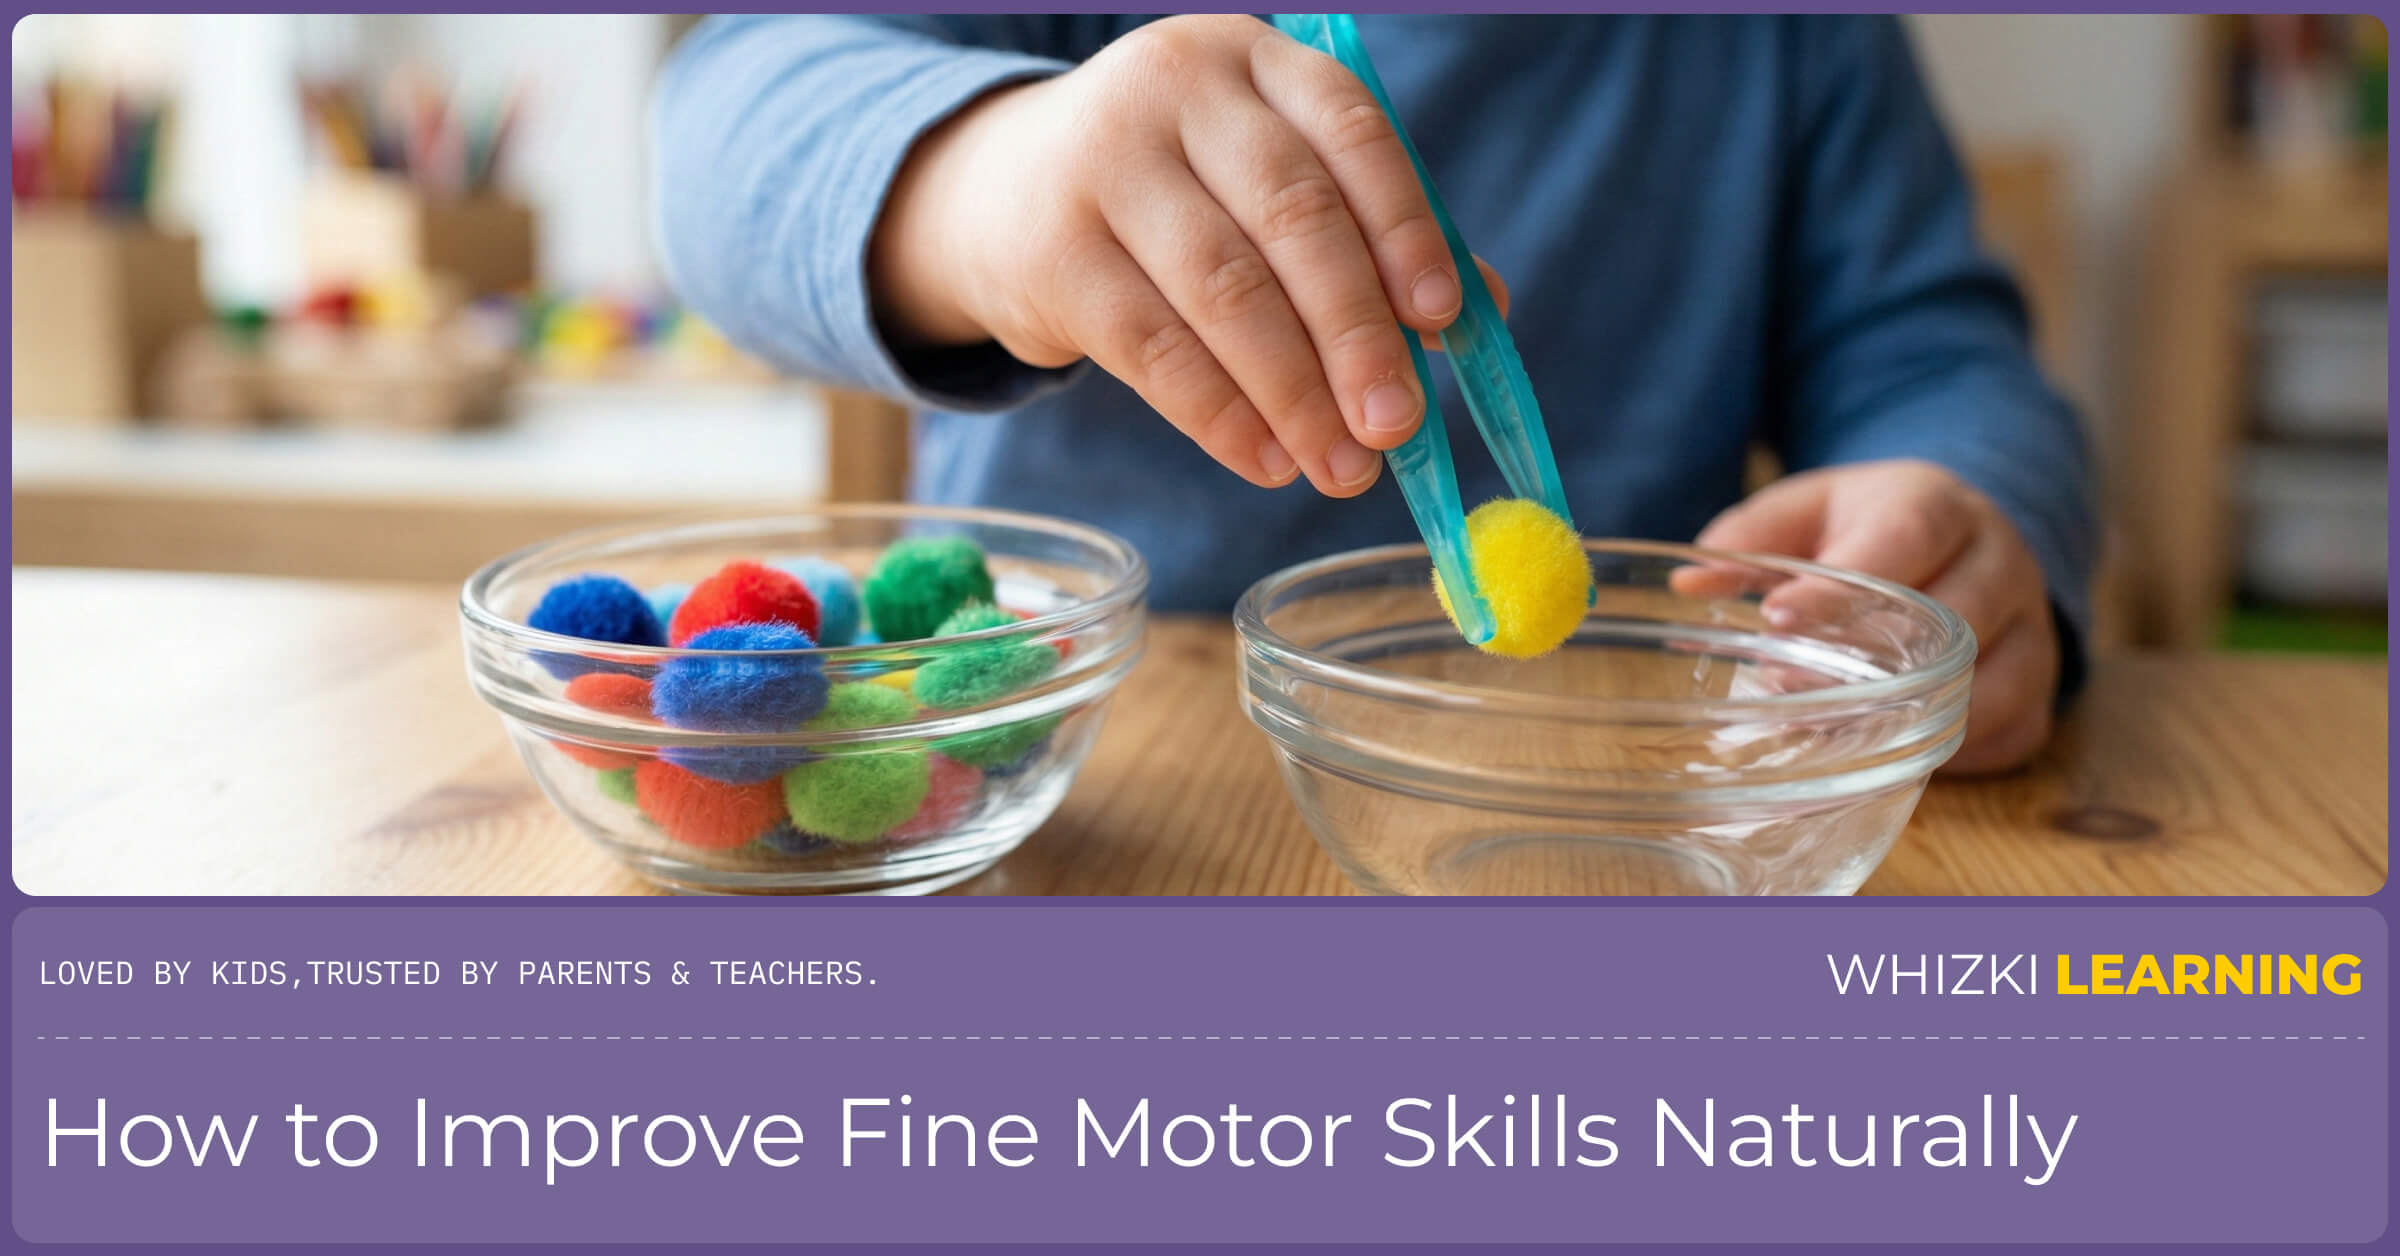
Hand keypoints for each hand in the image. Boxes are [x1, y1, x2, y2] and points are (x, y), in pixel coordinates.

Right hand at [870, 15, 1504, 496]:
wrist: (997, 193)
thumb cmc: (1176, 195)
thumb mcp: (1264, 181)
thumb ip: (1369, 234)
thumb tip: (1483, 316)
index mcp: (1256, 61)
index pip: (1350, 134)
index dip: (1405, 229)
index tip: (1443, 320)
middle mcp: (1177, 90)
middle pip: (1290, 215)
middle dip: (1355, 333)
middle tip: (1397, 427)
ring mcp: (1104, 163)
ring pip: (1223, 288)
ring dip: (1294, 393)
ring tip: (1341, 467)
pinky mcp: (1052, 252)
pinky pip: (1152, 347)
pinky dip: (1219, 414)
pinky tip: (1266, 458)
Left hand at [1694, 459, 2059, 774]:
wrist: (1957, 534)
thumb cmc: (1866, 525)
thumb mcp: (1807, 510)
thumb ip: (1750, 539)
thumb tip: (1688, 582)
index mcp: (1940, 506)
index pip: (1903, 540)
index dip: (1843, 585)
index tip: (1777, 616)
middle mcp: (2001, 564)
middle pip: (1953, 619)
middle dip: (1866, 661)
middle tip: (1780, 686)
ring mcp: (2031, 630)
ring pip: (1985, 685)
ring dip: (1905, 717)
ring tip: (1818, 730)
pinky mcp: (2037, 691)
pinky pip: (2006, 732)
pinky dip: (1949, 754)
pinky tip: (1883, 754)